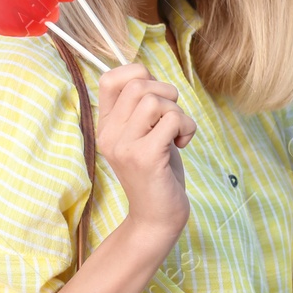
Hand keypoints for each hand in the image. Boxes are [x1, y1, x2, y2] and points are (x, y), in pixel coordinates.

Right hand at [94, 62, 196, 251]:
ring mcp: (124, 146)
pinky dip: (187, 127)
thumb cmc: (157, 173)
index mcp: (106, 126)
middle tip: (172, 119)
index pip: (110, 79)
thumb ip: (142, 108)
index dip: (138, 74)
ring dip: (178, 113)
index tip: (155, 96)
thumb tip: (151, 74)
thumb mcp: (144, 135)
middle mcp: (108, 134)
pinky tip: (182, 144)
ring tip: (178, 134)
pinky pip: (172, 120)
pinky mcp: (145, 157)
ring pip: (156, 100)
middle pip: (138, 85)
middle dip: (167, 93)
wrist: (156, 219)